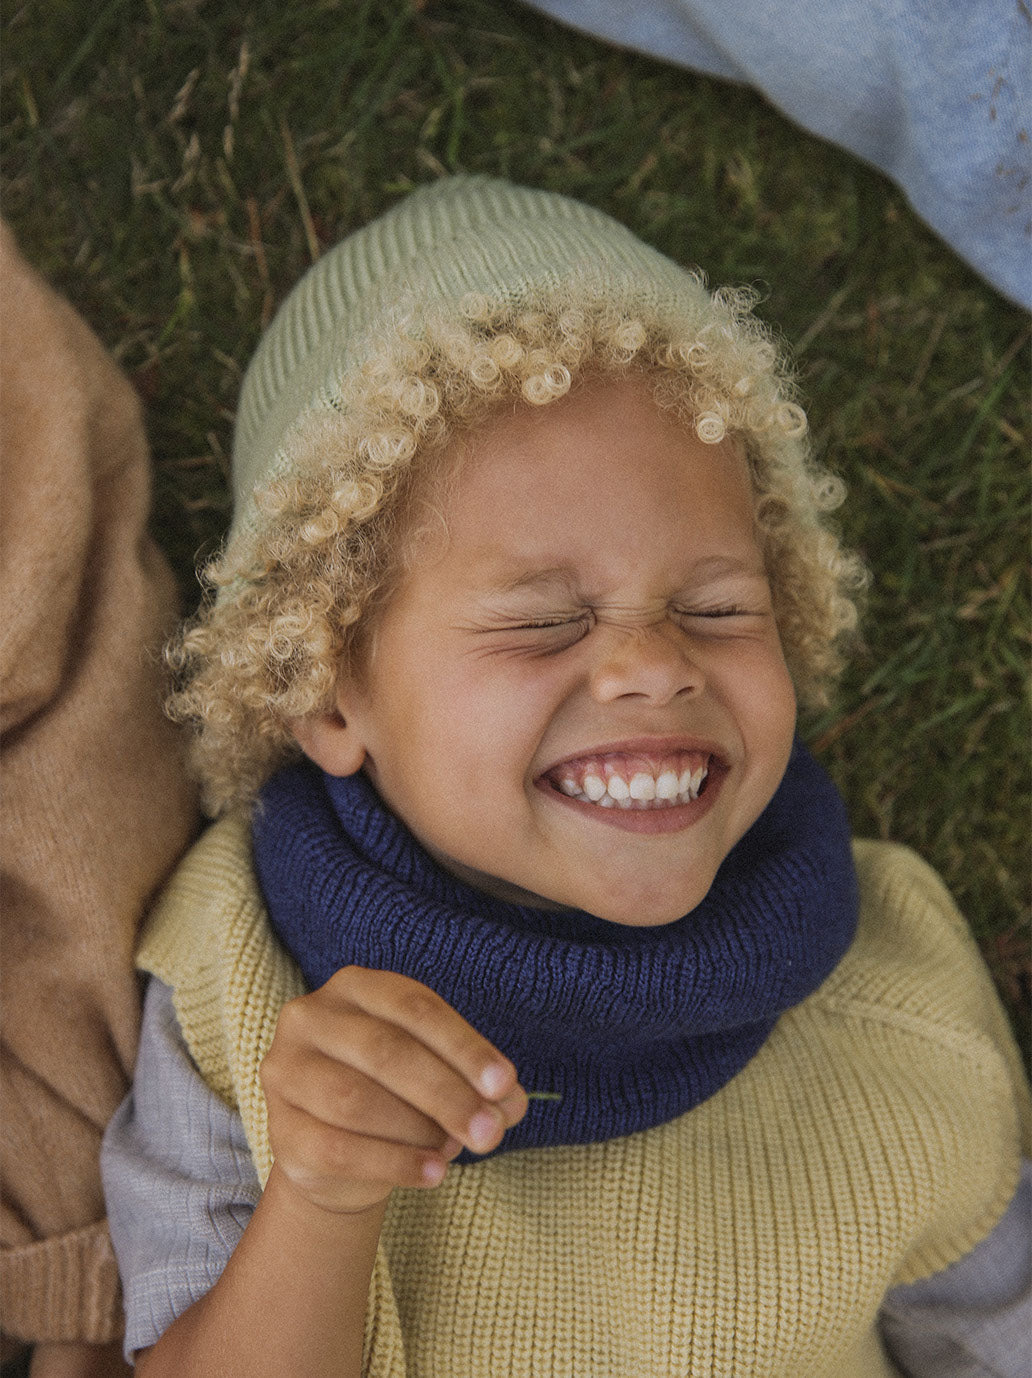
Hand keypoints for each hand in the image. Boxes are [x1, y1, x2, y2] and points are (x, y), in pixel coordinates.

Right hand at [260, 965, 527, 1214]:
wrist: (340, 1155)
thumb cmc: (399, 1095)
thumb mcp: (441, 1077)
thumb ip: (478, 1085)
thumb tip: (512, 1103)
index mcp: (357, 987)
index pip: (415, 1008)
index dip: (463, 1046)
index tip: (503, 1084)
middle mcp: (311, 1017)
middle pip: (385, 1051)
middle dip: (446, 1094)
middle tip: (491, 1132)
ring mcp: (286, 1071)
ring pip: (354, 1100)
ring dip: (417, 1130)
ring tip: (455, 1150)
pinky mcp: (280, 1128)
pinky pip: (336, 1148)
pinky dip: (392, 1163)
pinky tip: (432, 1173)